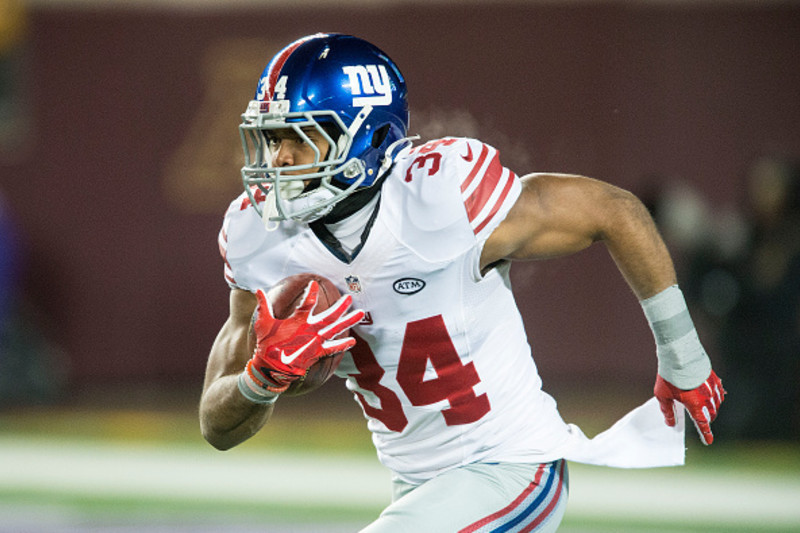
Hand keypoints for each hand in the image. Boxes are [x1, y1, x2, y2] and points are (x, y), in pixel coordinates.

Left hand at [247, 281, 363, 392]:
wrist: (269, 365)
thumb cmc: (267, 344)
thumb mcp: (264, 323)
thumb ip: (264, 306)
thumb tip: (257, 289)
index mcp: (299, 320)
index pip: (308, 304)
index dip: (311, 293)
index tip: (313, 283)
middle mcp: (310, 328)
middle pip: (328, 316)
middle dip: (339, 307)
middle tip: (349, 297)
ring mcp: (315, 340)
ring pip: (334, 329)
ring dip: (346, 321)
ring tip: (359, 313)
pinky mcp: (316, 352)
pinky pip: (331, 348)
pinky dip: (341, 345)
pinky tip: (352, 341)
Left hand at [654, 370, 724, 444]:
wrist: (679, 354)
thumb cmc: (670, 375)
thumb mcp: (663, 395)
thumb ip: (667, 411)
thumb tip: (670, 423)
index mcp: (695, 405)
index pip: (702, 423)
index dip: (706, 434)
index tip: (709, 441)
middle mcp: (707, 398)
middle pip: (711, 414)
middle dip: (707, 419)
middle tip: (702, 422)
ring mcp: (712, 387)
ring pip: (717, 403)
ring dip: (713, 408)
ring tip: (706, 409)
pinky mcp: (713, 377)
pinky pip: (719, 390)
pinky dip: (717, 396)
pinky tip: (714, 395)